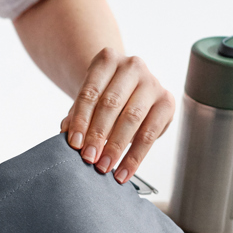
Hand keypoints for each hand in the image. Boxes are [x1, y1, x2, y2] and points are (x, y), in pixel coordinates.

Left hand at [60, 48, 174, 184]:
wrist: (128, 88)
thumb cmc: (102, 95)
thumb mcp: (86, 101)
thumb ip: (76, 116)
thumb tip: (66, 135)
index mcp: (107, 60)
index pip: (90, 93)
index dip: (81, 120)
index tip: (74, 144)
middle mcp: (132, 66)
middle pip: (112, 104)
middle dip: (98, 135)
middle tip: (88, 158)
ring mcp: (152, 82)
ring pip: (133, 118)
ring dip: (116, 147)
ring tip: (104, 167)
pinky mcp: (167, 102)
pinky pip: (150, 133)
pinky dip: (135, 157)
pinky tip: (123, 172)